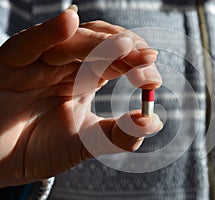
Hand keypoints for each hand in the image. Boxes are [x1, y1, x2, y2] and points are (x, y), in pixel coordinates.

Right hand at [0, 7, 162, 186]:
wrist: (0, 163)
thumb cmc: (39, 149)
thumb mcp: (87, 143)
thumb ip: (118, 135)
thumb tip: (151, 121)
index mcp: (86, 78)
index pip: (118, 60)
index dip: (137, 64)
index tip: (152, 78)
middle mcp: (66, 66)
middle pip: (100, 43)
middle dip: (126, 49)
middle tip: (146, 58)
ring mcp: (40, 63)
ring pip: (71, 41)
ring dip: (99, 41)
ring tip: (124, 45)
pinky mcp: (10, 65)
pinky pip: (30, 44)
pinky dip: (49, 33)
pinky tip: (70, 21)